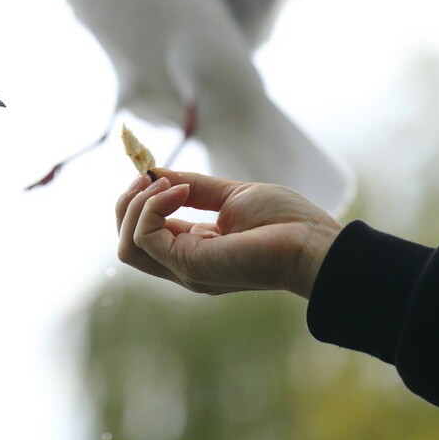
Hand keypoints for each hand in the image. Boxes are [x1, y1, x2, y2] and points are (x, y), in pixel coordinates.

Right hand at [115, 169, 341, 297]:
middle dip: (127, 202)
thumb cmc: (285, 222)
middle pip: (125, 242)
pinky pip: (144, 236)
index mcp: (194, 250)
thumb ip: (192, 186)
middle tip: (148, 175)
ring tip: (166, 184)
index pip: (144, 232)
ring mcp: (184, 268)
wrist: (312, 243)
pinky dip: (152, 207)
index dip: (139, 199)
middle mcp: (184, 264)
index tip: (153, 171)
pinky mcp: (188, 264)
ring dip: (136, 204)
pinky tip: (179, 193)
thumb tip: (154, 172)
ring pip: (126, 244)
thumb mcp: (230, 194)